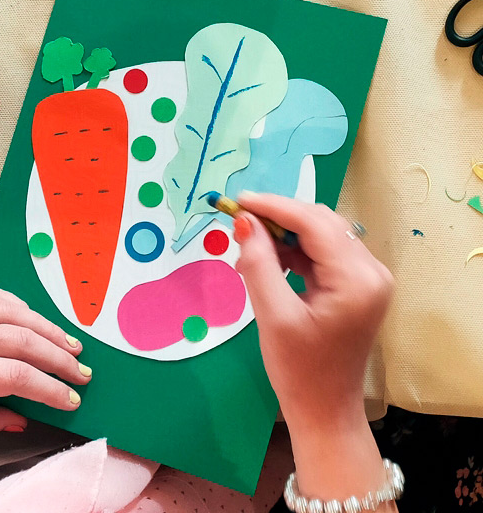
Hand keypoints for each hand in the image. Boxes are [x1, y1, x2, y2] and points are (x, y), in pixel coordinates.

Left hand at [0, 286, 90, 440]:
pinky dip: (22, 307)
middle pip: (22, 340)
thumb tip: (22, 419)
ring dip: (48, 329)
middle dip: (59, 358)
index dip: (48, 388)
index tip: (71, 400)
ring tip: (73, 347)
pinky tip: (36, 321)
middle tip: (84, 375)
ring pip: (14, 312)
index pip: (14, 376)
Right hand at [233, 193, 394, 503]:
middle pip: (322, 223)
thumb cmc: (298, 370)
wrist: (325, 411)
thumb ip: (259, 264)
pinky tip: (268, 261)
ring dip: (285, 236)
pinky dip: (295, 253)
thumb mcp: (273, 316)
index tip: (239, 200)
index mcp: (357, 279)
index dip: (275, 206)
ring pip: (322, 236)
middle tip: (240, 223)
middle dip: (280, 218)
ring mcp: (368, 279)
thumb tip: (245, 222)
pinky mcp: (357, 287)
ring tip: (248, 248)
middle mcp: (371, 271)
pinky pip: (323, 255)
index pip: (315, 223)